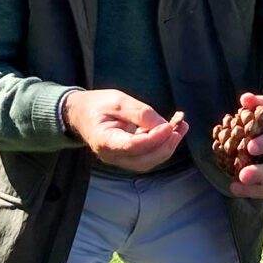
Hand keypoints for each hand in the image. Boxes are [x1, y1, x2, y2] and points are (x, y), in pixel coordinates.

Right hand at [62, 89, 187, 173]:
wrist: (82, 113)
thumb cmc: (97, 105)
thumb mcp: (117, 100)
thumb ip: (139, 112)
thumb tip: (162, 124)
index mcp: (104, 141)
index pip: (132, 146)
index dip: (154, 138)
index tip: (169, 126)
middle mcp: (111, 156)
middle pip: (143, 160)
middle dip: (165, 146)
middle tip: (180, 127)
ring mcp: (118, 160)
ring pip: (147, 162)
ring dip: (167, 147)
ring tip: (181, 128)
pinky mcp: (126, 158)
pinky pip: (146, 157)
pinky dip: (161, 147)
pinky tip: (172, 132)